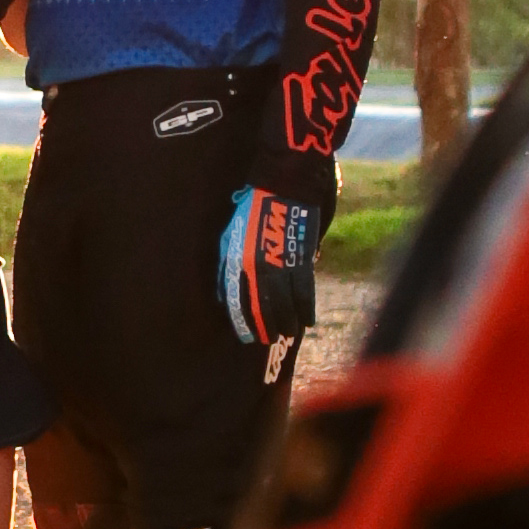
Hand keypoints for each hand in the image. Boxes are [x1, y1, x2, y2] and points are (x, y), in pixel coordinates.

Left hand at [219, 185, 318, 359]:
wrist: (281, 188)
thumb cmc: (251, 210)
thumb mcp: (229, 236)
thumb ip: (225, 264)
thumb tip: (220, 294)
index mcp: (238, 261)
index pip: (239, 300)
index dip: (244, 321)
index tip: (247, 337)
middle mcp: (258, 266)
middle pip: (263, 306)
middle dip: (266, 327)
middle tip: (268, 340)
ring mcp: (281, 264)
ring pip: (285, 303)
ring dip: (287, 322)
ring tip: (287, 333)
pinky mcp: (302, 259)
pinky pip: (305, 291)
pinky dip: (307, 308)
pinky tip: (307, 321)